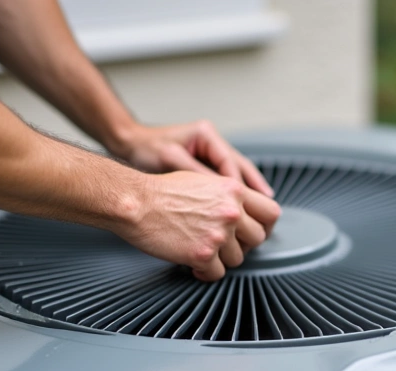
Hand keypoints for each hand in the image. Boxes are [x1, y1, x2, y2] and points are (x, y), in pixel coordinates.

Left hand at [111, 120, 274, 196]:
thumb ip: (196, 176)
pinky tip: (242, 207)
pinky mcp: (204, 162)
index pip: (231, 164)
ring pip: (237, 174)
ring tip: (262, 209)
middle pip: (241, 167)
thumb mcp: (171, 161)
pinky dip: (235, 194)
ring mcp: (210, 150)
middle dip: (254, 188)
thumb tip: (219, 195)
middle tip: (267, 207)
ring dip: (249, 192)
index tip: (245, 206)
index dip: (240, 187)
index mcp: (207, 135)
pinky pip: (225, 179)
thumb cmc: (145, 149)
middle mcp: (212, 141)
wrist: (128, 142)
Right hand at [116, 171, 280, 280]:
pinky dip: (205, 273)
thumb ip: (228, 196)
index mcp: (234, 191)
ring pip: (238, 259)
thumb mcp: (204, 181)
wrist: (135, 203)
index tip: (255, 232)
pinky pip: (217, 274)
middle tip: (224, 244)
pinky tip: (193, 264)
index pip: (271, 212)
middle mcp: (231, 212)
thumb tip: (243, 211)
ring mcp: (218, 234)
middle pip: (257, 239)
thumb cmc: (162, 191)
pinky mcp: (203, 254)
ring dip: (221, 259)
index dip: (265, 225)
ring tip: (202, 250)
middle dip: (242, 245)